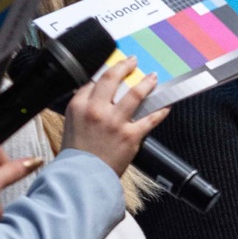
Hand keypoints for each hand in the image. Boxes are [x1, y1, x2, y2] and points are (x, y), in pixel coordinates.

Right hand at [62, 54, 168, 176]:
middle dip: (125, 66)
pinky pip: (150, 118)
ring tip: (153, 77)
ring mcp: (115, 122)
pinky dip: (160, 111)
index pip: (94, 81)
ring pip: (135, 94)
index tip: (116, 68)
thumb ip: (83, 106)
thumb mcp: (71, 123)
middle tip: (133, 61)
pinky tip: (165, 105)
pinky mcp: (130, 135)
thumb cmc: (76, 153)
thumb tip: (96, 93)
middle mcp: (96, 110)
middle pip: (113, 79)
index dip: (107, 71)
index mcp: (79, 105)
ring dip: (147, 83)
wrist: (81, 177)